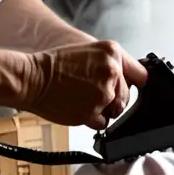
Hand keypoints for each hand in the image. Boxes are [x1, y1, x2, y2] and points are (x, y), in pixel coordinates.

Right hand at [19, 40, 147, 130]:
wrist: (32, 78)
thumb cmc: (54, 65)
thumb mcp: (89, 52)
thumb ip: (111, 64)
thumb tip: (130, 80)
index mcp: (112, 53)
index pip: (141, 74)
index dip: (134, 82)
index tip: (129, 87)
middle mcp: (111, 72)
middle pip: (127, 95)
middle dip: (113, 98)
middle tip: (91, 93)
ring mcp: (103, 93)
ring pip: (115, 110)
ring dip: (103, 109)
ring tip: (82, 99)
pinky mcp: (93, 112)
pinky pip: (103, 123)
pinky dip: (92, 119)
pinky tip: (77, 107)